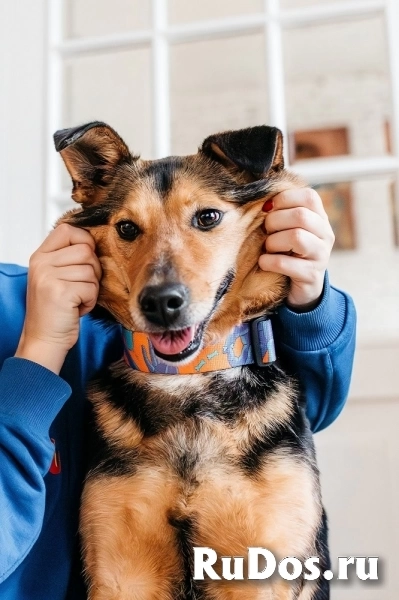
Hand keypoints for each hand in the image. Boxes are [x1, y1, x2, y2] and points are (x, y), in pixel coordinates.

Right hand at [15, 224, 100, 373]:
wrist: (44, 340)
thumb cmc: (55, 311)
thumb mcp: (54, 277)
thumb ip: (68, 258)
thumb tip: (94, 243)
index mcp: (40, 256)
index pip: (68, 230)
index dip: (85, 241)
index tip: (85, 259)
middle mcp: (41, 264)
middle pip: (86, 250)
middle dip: (92, 271)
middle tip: (81, 288)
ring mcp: (49, 277)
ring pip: (91, 270)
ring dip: (91, 289)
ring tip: (77, 300)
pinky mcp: (60, 292)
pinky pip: (91, 288)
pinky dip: (90, 301)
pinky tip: (77, 309)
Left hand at [258, 188, 334, 310]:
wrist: (302, 288)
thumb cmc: (289, 253)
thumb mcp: (289, 229)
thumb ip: (282, 212)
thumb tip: (263, 201)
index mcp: (320, 219)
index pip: (309, 197)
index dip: (284, 199)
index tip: (268, 209)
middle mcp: (326, 235)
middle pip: (301, 215)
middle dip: (274, 221)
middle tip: (266, 231)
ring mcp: (321, 256)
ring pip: (296, 237)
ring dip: (273, 242)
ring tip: (268, 249)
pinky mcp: (311, 276)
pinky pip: (284, 263)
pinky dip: (268, 261)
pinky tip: (264, 263)